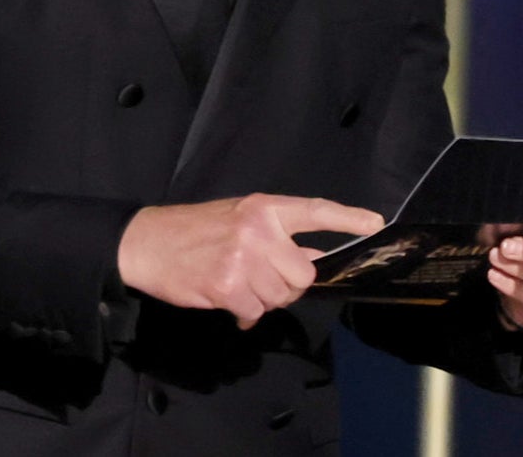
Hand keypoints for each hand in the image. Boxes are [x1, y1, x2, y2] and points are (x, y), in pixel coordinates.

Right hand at [117, 194, 383, 328]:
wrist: (147, 243)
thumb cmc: (197, 230)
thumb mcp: (241, 220)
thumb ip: (277, 236)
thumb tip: (315, 255)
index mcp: (265, 208)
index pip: (315, 210)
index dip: (348, 218)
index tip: (375, 223)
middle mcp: (259, 230)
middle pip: (302, 272)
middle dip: (288, 284)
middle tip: (265, 281)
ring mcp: (243, 258)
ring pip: (279, 297)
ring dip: (263, 300)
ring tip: (240, 287)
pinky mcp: (226, 285)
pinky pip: (254, 312)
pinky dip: (245, 315)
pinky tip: (230, 303)